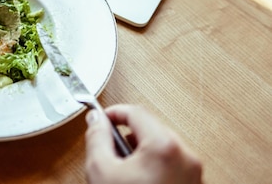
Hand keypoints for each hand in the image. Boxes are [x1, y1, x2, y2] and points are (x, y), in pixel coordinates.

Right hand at [85, 104, 202, 183]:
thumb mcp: (102, 170)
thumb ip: (97, 137)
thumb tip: (96, 119)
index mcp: (165, 146)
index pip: (135, 112)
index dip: (113, 113)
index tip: (101, 119)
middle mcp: (186, 156)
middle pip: (150, 128)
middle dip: (127, 135)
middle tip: (109, 149)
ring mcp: (193, 173)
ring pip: (161, 147)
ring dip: (140, 151)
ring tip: (123, 171)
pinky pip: (172, 164)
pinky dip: (154, 166)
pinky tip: (137, 180)